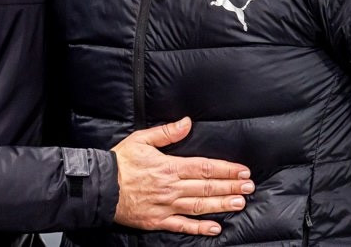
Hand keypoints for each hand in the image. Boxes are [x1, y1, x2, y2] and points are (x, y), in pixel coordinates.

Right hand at [111, 117, 252, 234]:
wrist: (101, 186)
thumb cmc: (120, 161)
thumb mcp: (141, 139)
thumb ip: (167, 132)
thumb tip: (187, 122)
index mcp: (169, 167)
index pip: (205, 167)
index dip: (226, 170)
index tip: (242, 171)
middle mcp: (171, 187)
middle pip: (206, 187)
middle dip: (230, 187)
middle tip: (249, 188)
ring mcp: (166, 206)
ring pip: (199, 206)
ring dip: (221, 204)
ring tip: (239, 204)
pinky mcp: (159, 220)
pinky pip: (183, 225)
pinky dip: (200, 228)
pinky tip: (215, 228)